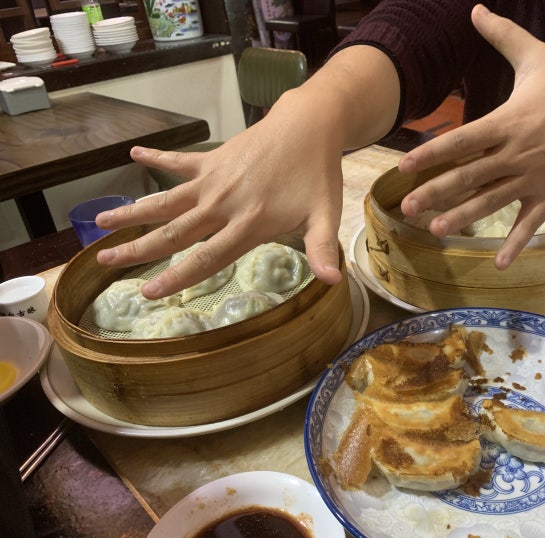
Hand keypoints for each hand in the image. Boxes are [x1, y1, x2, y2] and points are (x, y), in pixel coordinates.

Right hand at [95, 101, 344, 299]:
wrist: (308, 126)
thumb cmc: (317, 176)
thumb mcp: (324, 216)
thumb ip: (321, 249)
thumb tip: (333, 282)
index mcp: (247, 224)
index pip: (206, 258)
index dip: (176, 277)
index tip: (147, 292)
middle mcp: (222, 204)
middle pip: (173, 232)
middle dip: (137, 249)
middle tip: (104, 260)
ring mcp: (213, 180)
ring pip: (165, 199)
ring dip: (132, 209)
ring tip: (99, 218)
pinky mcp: (212, 159)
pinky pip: (179, 161)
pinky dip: (158, 157)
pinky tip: (134, 152)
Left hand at [398, 4, 544, 269]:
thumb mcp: (536, 56)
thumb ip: (501, 35)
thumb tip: (475, 8)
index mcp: (507, 121)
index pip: (459, 141)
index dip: (429, 155)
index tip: (402, 169)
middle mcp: (516, 153)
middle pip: (468, 176)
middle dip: (435, 193)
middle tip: (406, 209)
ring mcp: (535, 177)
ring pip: (492, 202)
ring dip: (463, 218)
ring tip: (437, 231)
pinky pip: (531, 223)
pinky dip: (517, 244)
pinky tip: (499, 265)